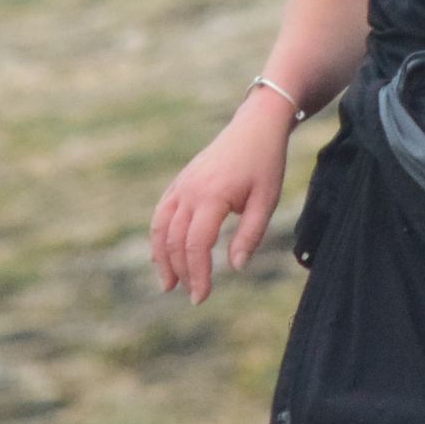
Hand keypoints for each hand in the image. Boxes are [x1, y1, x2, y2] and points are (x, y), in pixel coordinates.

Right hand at [147, 96, 290, 304]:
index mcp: (212, 196)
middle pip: (175, 240)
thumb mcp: (266, 200)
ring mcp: (181, 185)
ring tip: (168, 284)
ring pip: (160, 227)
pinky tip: (163, 255)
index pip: (196, 245)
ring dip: (162, 258)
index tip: (202, 297)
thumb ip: (249, 235)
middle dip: (182, 272)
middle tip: (194, 296)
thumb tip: (235, 268)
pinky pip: (161, 213)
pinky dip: (158, 237)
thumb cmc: (265, 164)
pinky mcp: (180, 182)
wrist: (254, 126)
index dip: (197, 274)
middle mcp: (190, 191)